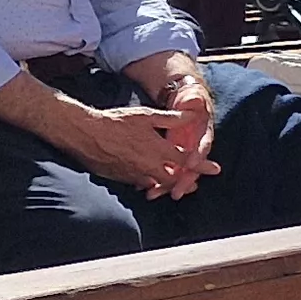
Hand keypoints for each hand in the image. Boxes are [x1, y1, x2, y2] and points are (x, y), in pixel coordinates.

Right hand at [70, 101, 220, 198]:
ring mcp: (134, 174)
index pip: (186, 160)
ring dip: (167, 185)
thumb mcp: (146, 115)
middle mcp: (148, 165)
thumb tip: (193, 113)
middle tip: (194, 182)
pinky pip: (139, 184)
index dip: (201, 165)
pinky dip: (149, 184)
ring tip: (176, 186)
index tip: (214, 169)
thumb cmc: (117, 121)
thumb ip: (171, 118)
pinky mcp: (121, 178)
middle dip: (185, 180)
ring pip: (157, 184)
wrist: (85, 133)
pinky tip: (151, 182)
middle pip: (174, 178)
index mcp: (158, 149)